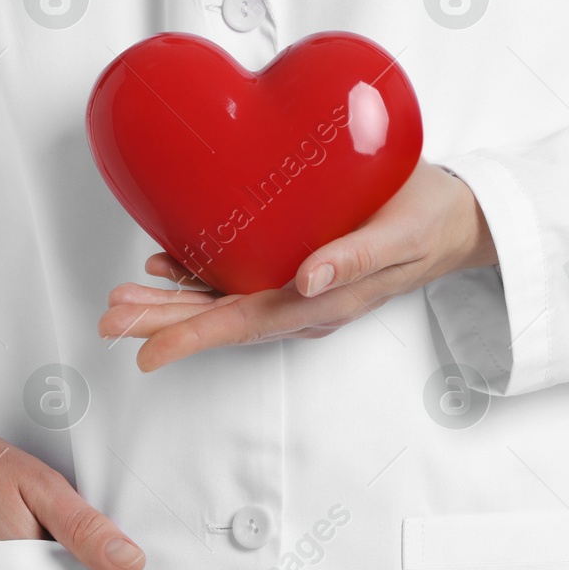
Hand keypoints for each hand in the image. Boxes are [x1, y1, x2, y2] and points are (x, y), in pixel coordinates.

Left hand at [99, 161, 496, 371]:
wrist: (456, 217)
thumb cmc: (430, 221)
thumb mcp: (402, 235)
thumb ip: (358, 258)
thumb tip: (309, 279)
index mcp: (325, 302)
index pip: (247, 324)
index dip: (193, 337)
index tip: (147, 352)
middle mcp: (303, 301)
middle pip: (222, 318)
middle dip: (163, 321)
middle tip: (112, 318)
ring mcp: (298, 286)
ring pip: (223, 301)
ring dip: (171, 302)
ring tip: (124, 298)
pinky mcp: (295, 263)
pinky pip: (239, 279)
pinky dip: (198, 276)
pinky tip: (168, 264)